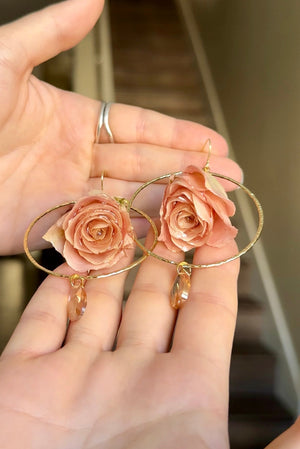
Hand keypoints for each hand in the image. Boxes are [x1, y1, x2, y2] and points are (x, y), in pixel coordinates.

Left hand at [0, 0, 240, 254]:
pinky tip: (165, 233)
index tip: (214, 142)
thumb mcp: (5, 63)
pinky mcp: (51, 228)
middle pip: (144, 166)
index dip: (179, 134)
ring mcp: (68, 195)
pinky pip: (101, 230)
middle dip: (189, 172)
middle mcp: (78, 159)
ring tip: (210, 207)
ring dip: (170, 203)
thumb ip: (50, 34)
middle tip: (228, 180)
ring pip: (130, 200)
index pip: (140, 126)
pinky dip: (133, 232)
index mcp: (74, 120)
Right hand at [0, 235, 239, 448]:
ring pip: (101, 301)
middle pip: (156, 299)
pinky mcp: (20, 380)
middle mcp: (131, 381)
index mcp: (183, 400)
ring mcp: (74, 377)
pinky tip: (76, 255)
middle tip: (176, 208)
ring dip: (115, 259)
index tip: (220, 226)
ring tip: (130, 217)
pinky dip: (58, 285)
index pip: (208, 314)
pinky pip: (43, 318)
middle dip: (167, 252)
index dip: (217, 268)